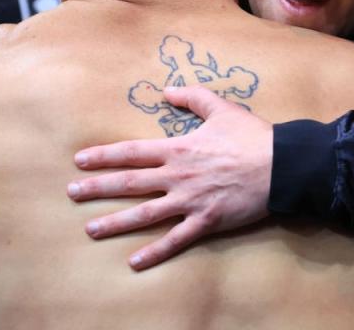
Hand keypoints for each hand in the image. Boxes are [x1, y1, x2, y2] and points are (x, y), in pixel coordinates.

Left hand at [68, 86, 272, 269]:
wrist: (282, 166)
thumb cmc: (252, 136)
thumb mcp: (221, 108)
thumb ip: (192, 97)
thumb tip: (167, 90)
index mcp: (179, 149)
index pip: (132, 153)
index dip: (104, 156)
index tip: (80, 160)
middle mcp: (177, 176)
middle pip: (129, 183)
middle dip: (97, 188)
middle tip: (71, 192)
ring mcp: (190, 201)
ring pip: (144, 214)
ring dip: (115, 222)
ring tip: (90, 229)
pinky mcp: (206, 222)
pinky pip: (175, 240)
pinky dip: (154, 252)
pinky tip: (134, 262)